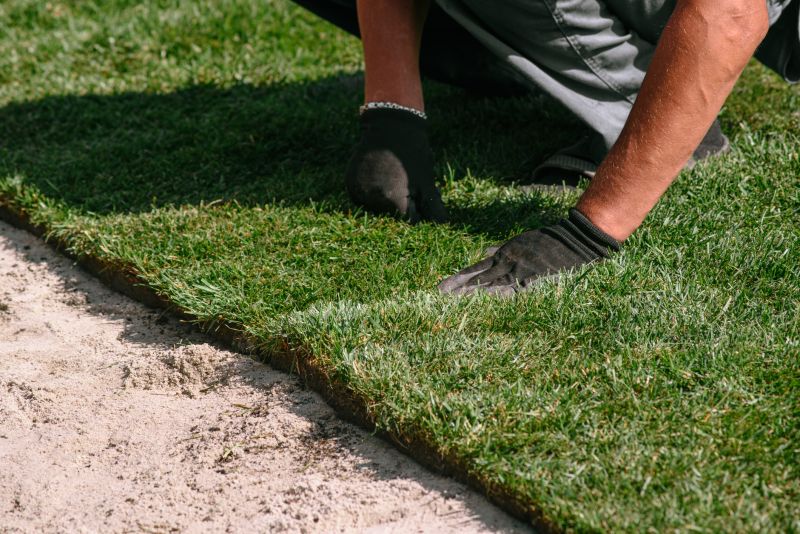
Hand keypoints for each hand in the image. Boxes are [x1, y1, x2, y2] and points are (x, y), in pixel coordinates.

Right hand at [345, 107, 447, 223]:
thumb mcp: (427, 182)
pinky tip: (378, 179)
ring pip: (375, 210)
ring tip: (391, 179)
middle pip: (390, 218)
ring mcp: (358, 192)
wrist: (390, 127)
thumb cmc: (414, 155)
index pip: (407, 222)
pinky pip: (361, 200)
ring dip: (384, 203)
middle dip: (399, 208)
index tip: (417, 198)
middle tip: (405, 184)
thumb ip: (435, 209)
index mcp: (393, 200)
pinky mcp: (349, 185)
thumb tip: (442, 227)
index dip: (416, 212)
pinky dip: (371, 195)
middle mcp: (372, 199)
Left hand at [438, 209, 619, 295]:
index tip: (442, 287)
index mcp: (502, 256)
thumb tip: (484, 252)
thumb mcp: (517, 243)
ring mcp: (520, 270)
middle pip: (479, 278)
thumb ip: (500, 250)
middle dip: (460, 287)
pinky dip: (503, 293)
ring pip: (493, 283)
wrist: (569, 240)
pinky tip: (489, 299)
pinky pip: (516, 287)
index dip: (458, 278)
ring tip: (457, 298)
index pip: (475, 269)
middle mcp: (507, 263)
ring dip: (475, 292)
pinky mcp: (534, 275)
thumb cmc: (543, 242)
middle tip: (441, 294)